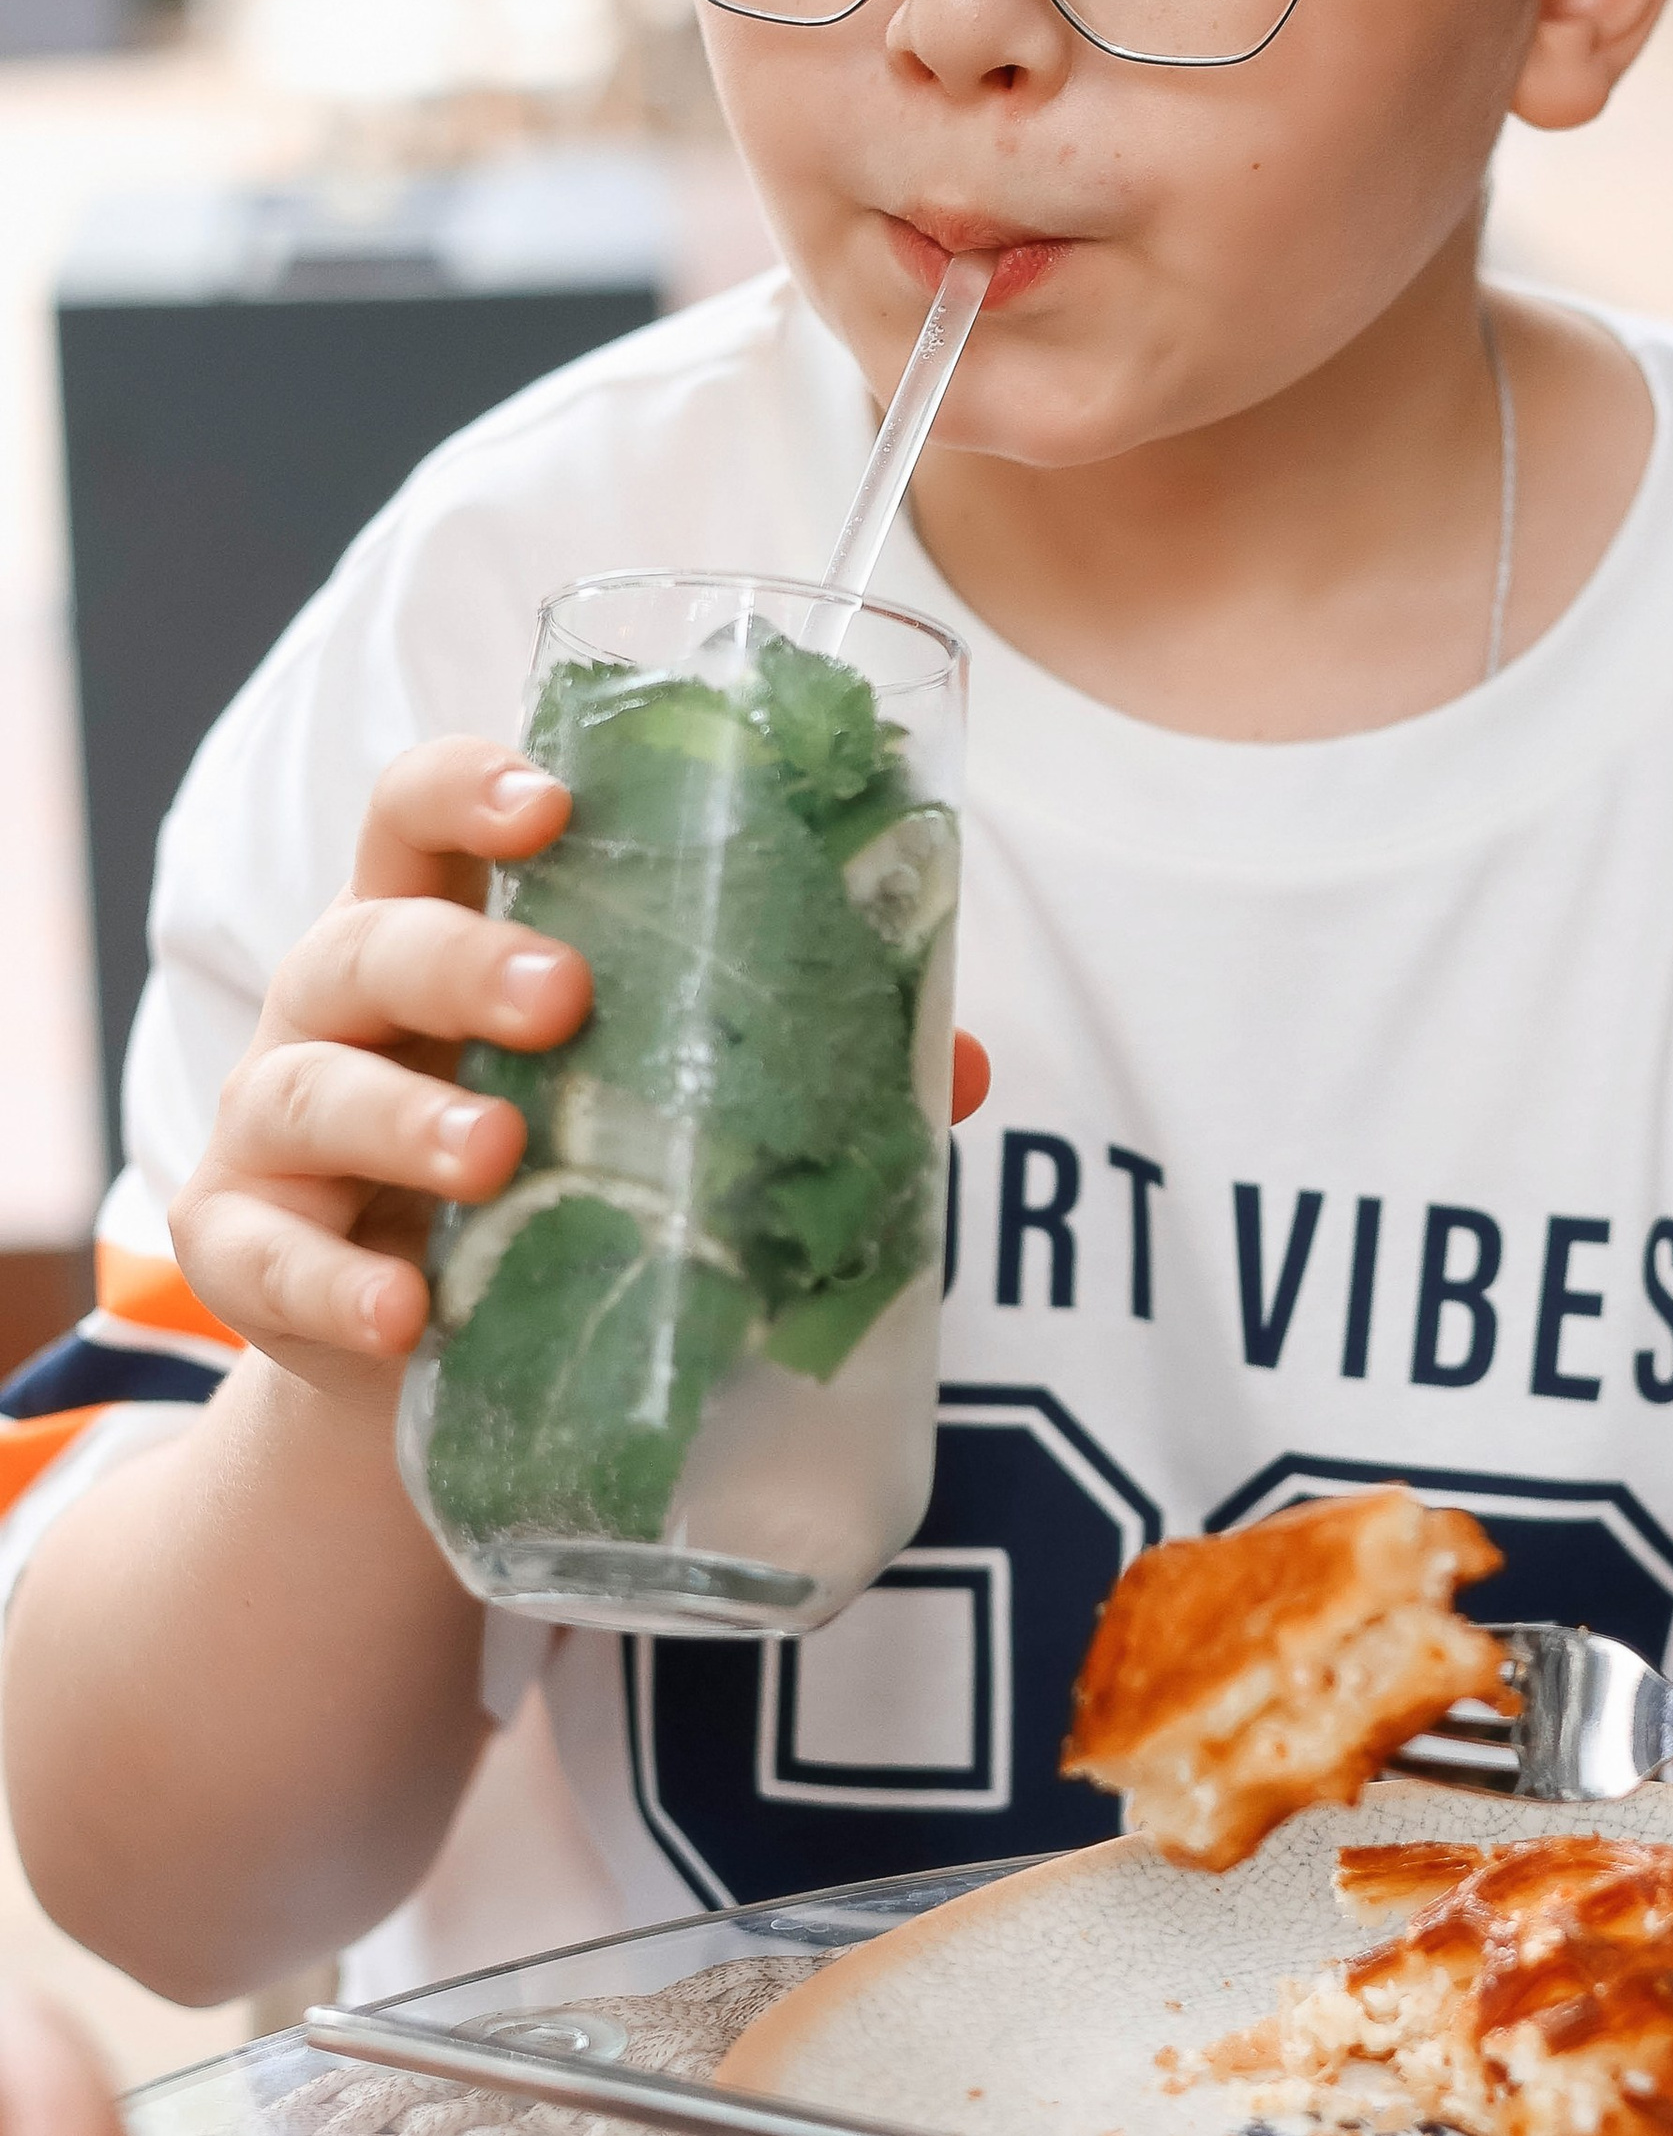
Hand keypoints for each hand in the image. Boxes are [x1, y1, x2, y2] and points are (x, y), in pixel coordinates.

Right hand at [173, 739, 993, 1387]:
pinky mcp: (243, 1249)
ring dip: (405, 1116)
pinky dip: (332, 1284)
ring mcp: (275, 1124)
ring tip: (498, 1155)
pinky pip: (266, 1260)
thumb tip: (965, 1066)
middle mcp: (342, 1004)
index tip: (552, 800)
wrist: (433, 1348)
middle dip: (462, 956)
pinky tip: (404, 1309)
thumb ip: (786, 1065)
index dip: (471, 787)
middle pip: (371, 936)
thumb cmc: (555, 1165)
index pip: (423, 813)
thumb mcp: (648, 1098)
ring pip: (313, 1088)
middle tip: (564, 993)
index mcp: (442, 929)